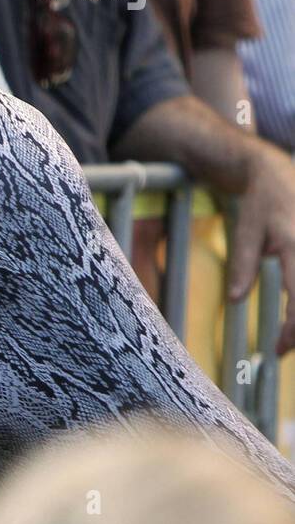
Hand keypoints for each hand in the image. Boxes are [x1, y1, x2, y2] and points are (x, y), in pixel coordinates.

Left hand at [227, 144, 294, 354]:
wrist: (276, 173)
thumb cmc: (260, 203)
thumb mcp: (245, 231)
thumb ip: (242, 266)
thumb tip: (234, 300)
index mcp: (294, 246)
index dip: (293, 330)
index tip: (279, 350)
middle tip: (283, 347)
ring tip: (288, 335)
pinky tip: (293, 311)